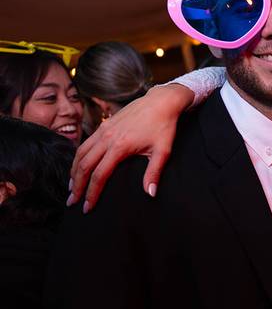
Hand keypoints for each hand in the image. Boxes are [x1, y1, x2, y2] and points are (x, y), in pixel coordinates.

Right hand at [68, 84, 193, 211]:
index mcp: (120, 147)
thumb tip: (150, 193)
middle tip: (72, 202)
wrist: (161, 102)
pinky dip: (78, 157)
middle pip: (84, 166)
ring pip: (80, 154)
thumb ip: (154, 172)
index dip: (92, 193)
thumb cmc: (163, 126)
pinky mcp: (104, 125)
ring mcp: (103, 130)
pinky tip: (78, 166)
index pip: (99, 175)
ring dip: (73, 172)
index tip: (87, 207)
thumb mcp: (163, 151)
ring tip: (71, 187)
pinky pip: (85, 143)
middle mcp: (107, 138)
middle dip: (76, 186)